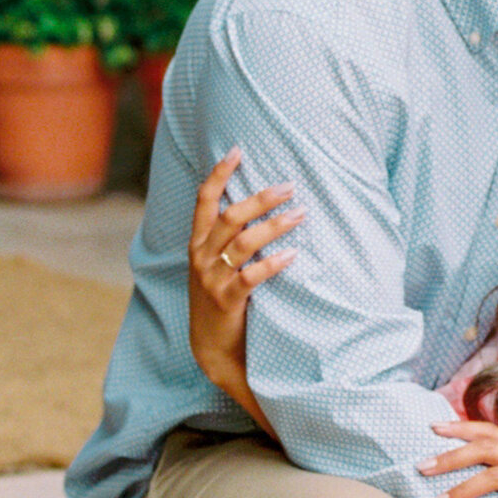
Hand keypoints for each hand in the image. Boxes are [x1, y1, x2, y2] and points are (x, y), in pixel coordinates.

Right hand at [185, 147, 295, 423]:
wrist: (211, 347)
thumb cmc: (220, 297)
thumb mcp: (213, 264)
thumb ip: (226, 237)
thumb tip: (256, 203)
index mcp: (197, 243)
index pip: (203, 200)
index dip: (218, 174)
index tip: (237, 150)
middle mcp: (201, 257)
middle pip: (230, 217)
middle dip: (260, 198)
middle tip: (289, 186)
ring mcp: (212, 279)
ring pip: (243, 243)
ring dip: (274, 226)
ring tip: (300, 214)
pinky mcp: (227, 301)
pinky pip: (251, 277)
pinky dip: (273, 263)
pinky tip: (293, 254)